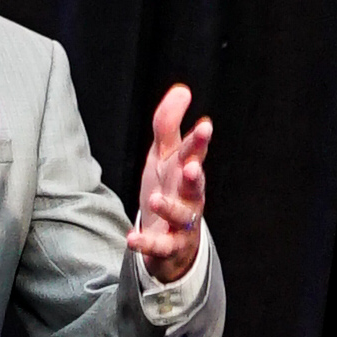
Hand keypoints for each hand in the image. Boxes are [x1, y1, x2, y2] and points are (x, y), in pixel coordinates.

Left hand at [126, 83, 210, 283]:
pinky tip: (132, 238)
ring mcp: (182, 223)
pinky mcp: (170, 246)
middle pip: (196, 185)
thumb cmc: (169, 190)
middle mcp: (190, 196)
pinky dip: (147, 243)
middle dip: (194, 176)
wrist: (169, 238)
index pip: (195, 154)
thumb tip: (182, 90)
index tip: (204, 126)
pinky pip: (160, 246)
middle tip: (191, 167)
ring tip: (153, 200)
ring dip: (169, 207)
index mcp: (187, 171)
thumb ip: (168, 124)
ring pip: (182, 216)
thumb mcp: (164, 156)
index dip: (199, 142)